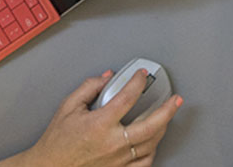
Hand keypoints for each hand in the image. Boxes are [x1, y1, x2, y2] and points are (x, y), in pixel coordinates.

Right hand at [19, 69, 182, 166]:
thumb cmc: (57, 142)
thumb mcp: (68, 107)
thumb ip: (89, 87)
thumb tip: (108, 76)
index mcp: (100, 124)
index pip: (128, 97)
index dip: (138, 82)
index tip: (142, 75)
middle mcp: (112, 143)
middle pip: (151, 125)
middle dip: (168, 110)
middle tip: (176, 100)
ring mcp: (118, 160)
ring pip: (151, 144)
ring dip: (162, 129)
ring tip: (166, 118)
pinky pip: (143, 163)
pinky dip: (152, 151)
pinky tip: (153, 142)